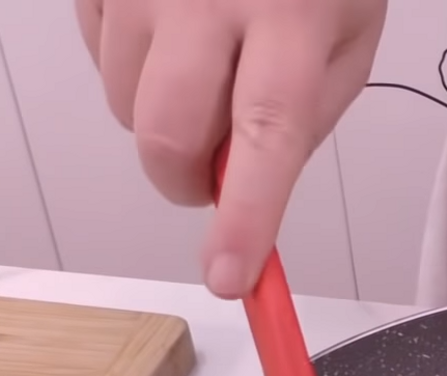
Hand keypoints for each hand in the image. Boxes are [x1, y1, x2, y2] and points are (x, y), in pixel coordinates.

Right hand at [76, 0, 387, 297]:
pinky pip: (99, 56)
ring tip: (205, 73)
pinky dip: (136, 70)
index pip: (265, 134)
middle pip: (166, 131)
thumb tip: (245, 190)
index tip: (229, 277)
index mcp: (291, 15)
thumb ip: (302, 118)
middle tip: (215, 178)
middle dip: (185, 182)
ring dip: (164, 122)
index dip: (243, 216)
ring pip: (126, 104)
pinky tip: (173, 36)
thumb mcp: (347, 39)